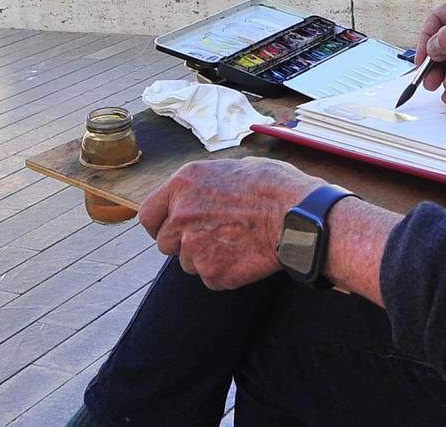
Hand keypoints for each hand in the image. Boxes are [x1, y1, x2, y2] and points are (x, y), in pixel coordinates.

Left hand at [140, 158, 320, 289]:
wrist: (297, 217)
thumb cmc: (274, 187)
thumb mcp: (234, 167)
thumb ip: (207, 183)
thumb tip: (202, 191)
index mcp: (183, 184)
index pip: (148, 214)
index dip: (159, 224)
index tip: (169, 230)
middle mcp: (181, 216)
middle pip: (166, 243)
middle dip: (184, 243)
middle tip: (213, 237)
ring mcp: (194, 248)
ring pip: (189, 263)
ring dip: (207, 258)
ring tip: (237, 243)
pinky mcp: (212, 273)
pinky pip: (211, 278)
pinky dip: (225, 273)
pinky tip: (245, 256)